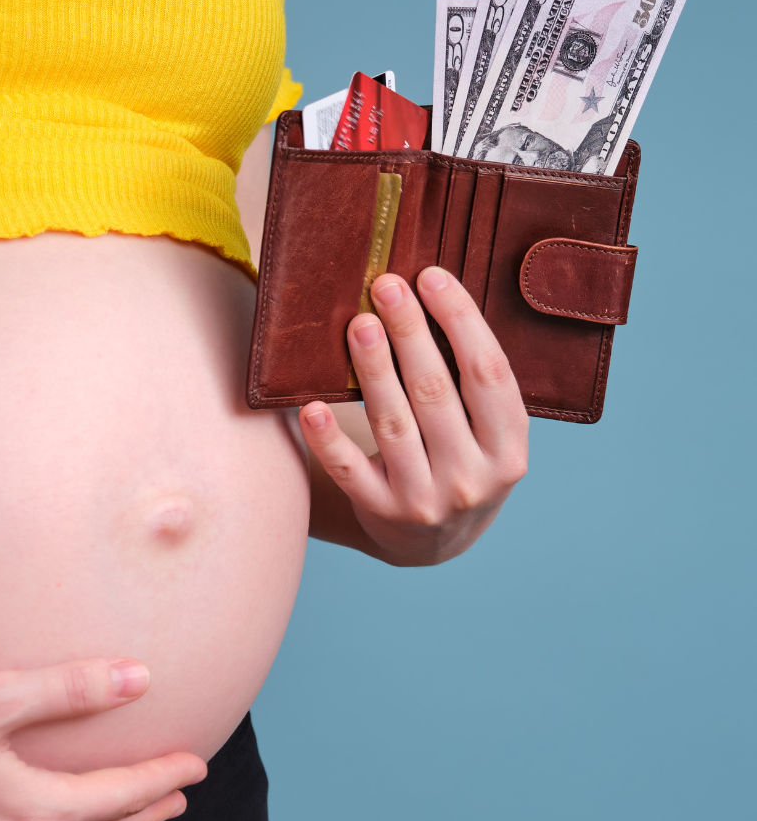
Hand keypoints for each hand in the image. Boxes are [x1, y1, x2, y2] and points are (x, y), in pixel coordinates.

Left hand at [300, 266, 528, 566]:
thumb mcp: (488, 434)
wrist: (435, 543)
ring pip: (394, 424)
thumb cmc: (460, 462)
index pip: (489, 373)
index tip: (433, 277)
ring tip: (359, 325)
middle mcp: (473, 476)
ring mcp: (426, 499)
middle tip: (386, 285)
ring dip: (374, 371)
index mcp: (509, 447)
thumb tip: (430, 293)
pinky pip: (350, 470)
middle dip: (411, 333)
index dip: (462, 322)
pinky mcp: (381, 512)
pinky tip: (311, 407)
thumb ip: (471, 382)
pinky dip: (329, 439)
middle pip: (437, 392)